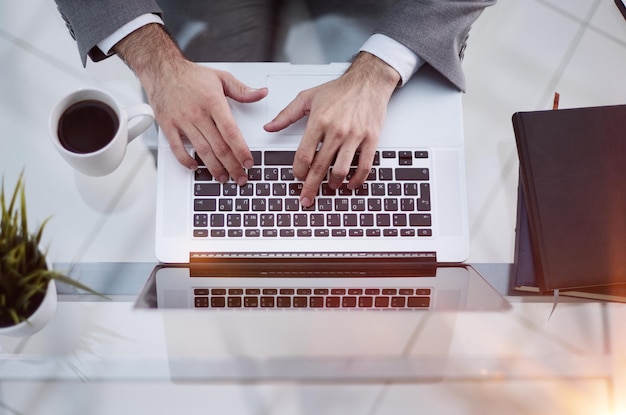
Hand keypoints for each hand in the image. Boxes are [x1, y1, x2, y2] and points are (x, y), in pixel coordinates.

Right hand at [114, 24, 265, 184]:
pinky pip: (177, 148)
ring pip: (201, 151)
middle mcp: (197, 113)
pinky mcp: (168, 125)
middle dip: (232, 166)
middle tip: (241, 177)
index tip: (249, 162)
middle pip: (218, 147)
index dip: (241, 151)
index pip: (231, 132)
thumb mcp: (221, 77)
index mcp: (213, 102)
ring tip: (223, 178)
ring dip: (214, 168)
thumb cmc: (191, 75)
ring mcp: (182, 121)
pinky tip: (196, 168)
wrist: (162, 69)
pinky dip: (186, 161)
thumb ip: (242, 90)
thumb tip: (261, 93)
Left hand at [264, 52, 399, 206]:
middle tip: (306, 199)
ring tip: (329, 187)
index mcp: (319, 121)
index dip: (299, 171)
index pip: (304, 155)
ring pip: (341, 170)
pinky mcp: (371, 139)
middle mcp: (337, 130)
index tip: (298, 177)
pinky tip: (350, 184)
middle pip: (320, 167)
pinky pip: (364, 166)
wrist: (369, 81)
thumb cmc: (339, 89)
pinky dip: (357, 180)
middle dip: (311, 187)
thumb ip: (286, 114)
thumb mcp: (308, 97)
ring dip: (333, 184)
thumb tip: (269, 127)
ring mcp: (355, 136)